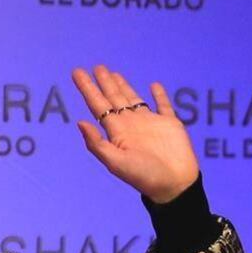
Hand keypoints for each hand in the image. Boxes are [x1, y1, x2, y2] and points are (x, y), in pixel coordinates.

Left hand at [71, 65, 199, 203]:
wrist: (174, 185)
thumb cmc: (144, 177)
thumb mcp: (116, 162)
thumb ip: (97, 144)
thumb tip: (79, 122)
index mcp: (117, 132)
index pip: (98, 105)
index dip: (88, 89)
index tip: (77, 72)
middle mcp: (131, 125)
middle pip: (114, 98)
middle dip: (104, 83)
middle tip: (96, 67)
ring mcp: (150, 123)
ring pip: (133, 99)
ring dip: (123, 86)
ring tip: (113, 73)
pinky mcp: (170, 124)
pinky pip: (163, 105)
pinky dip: (159, 95)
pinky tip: (154, 85)